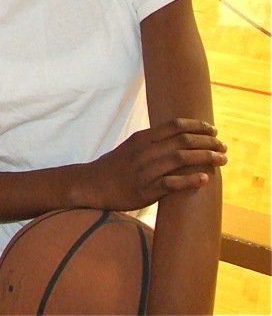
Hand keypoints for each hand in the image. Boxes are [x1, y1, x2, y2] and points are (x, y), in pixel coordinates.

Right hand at [84, 118, 226, 210]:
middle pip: (182, 140)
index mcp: (142, 138)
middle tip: (223, 147)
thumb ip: (152, 142)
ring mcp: (144, 170)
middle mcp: (144, 151)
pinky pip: (171, 183)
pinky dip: (189, 180)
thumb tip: (178, 138)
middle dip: (207, 142)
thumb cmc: (115, 166)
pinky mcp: (144, 190)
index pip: (174, 125)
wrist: (91, 184)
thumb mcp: (131, 146)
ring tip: (222, 160)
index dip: (197, 125)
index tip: (213, 130)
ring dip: (205, 158)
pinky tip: (204, 178)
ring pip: (180, 159)